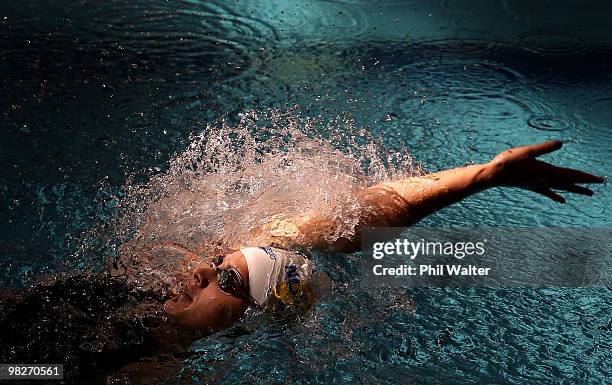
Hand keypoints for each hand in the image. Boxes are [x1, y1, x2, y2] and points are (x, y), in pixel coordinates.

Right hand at [484, 140, 604, 202]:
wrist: (492, 175)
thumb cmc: (507, 162)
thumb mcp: (526, 151)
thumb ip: (544, 148)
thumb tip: (561, 143)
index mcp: (546, 171)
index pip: (571, 175)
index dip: (586, 177)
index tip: (600, 180)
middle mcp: (544, 180)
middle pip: (569, 183)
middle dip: (585, 184)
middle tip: (599, 186)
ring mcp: (538, 184)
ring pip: (561, 188)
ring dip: (574, 190)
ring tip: (587, 193)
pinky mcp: (531, 186)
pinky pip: (548, 192)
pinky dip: (556, 195)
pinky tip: (561, 200)